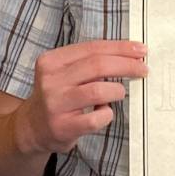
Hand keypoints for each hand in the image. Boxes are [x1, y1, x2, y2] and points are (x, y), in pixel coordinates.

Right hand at [14, 40, 147, 155]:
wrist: (32, 127)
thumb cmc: (58, 96)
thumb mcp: (63, 72)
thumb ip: (88, 62)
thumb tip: (129, 55)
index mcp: (51, 61)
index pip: (92, 48)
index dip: (120, 48)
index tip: (140, 50)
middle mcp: (50, 81)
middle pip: (98, 66)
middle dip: (126, 65)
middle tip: (142, 69)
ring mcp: (55, 104)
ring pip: (99, 91)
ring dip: (117, 91)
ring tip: (119, 93)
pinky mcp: (63, 127)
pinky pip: (96, 118)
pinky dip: (107, 114)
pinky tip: (104, 112)